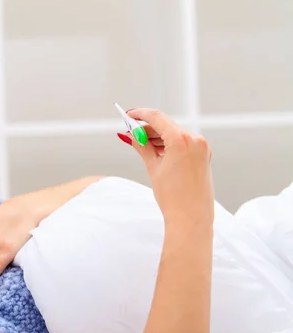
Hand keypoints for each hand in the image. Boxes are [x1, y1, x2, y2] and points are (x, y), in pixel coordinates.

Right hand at [118, 108, 213, 225]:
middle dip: (147, 128)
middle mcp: (194, 139)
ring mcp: (201, 147)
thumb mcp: (153, 167)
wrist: (191, 218)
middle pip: (166, 125)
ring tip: (141, 145)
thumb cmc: (172, 196)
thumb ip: (142, 147)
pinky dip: (169, 144)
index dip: (139, 115)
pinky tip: (156, 150)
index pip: (156, 118)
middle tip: (130, 133)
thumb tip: (131, 135)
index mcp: (181, 139)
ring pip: (174, 134)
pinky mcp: (203, 155)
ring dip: (157, 137)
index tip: (128, 115)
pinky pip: (183, 143)